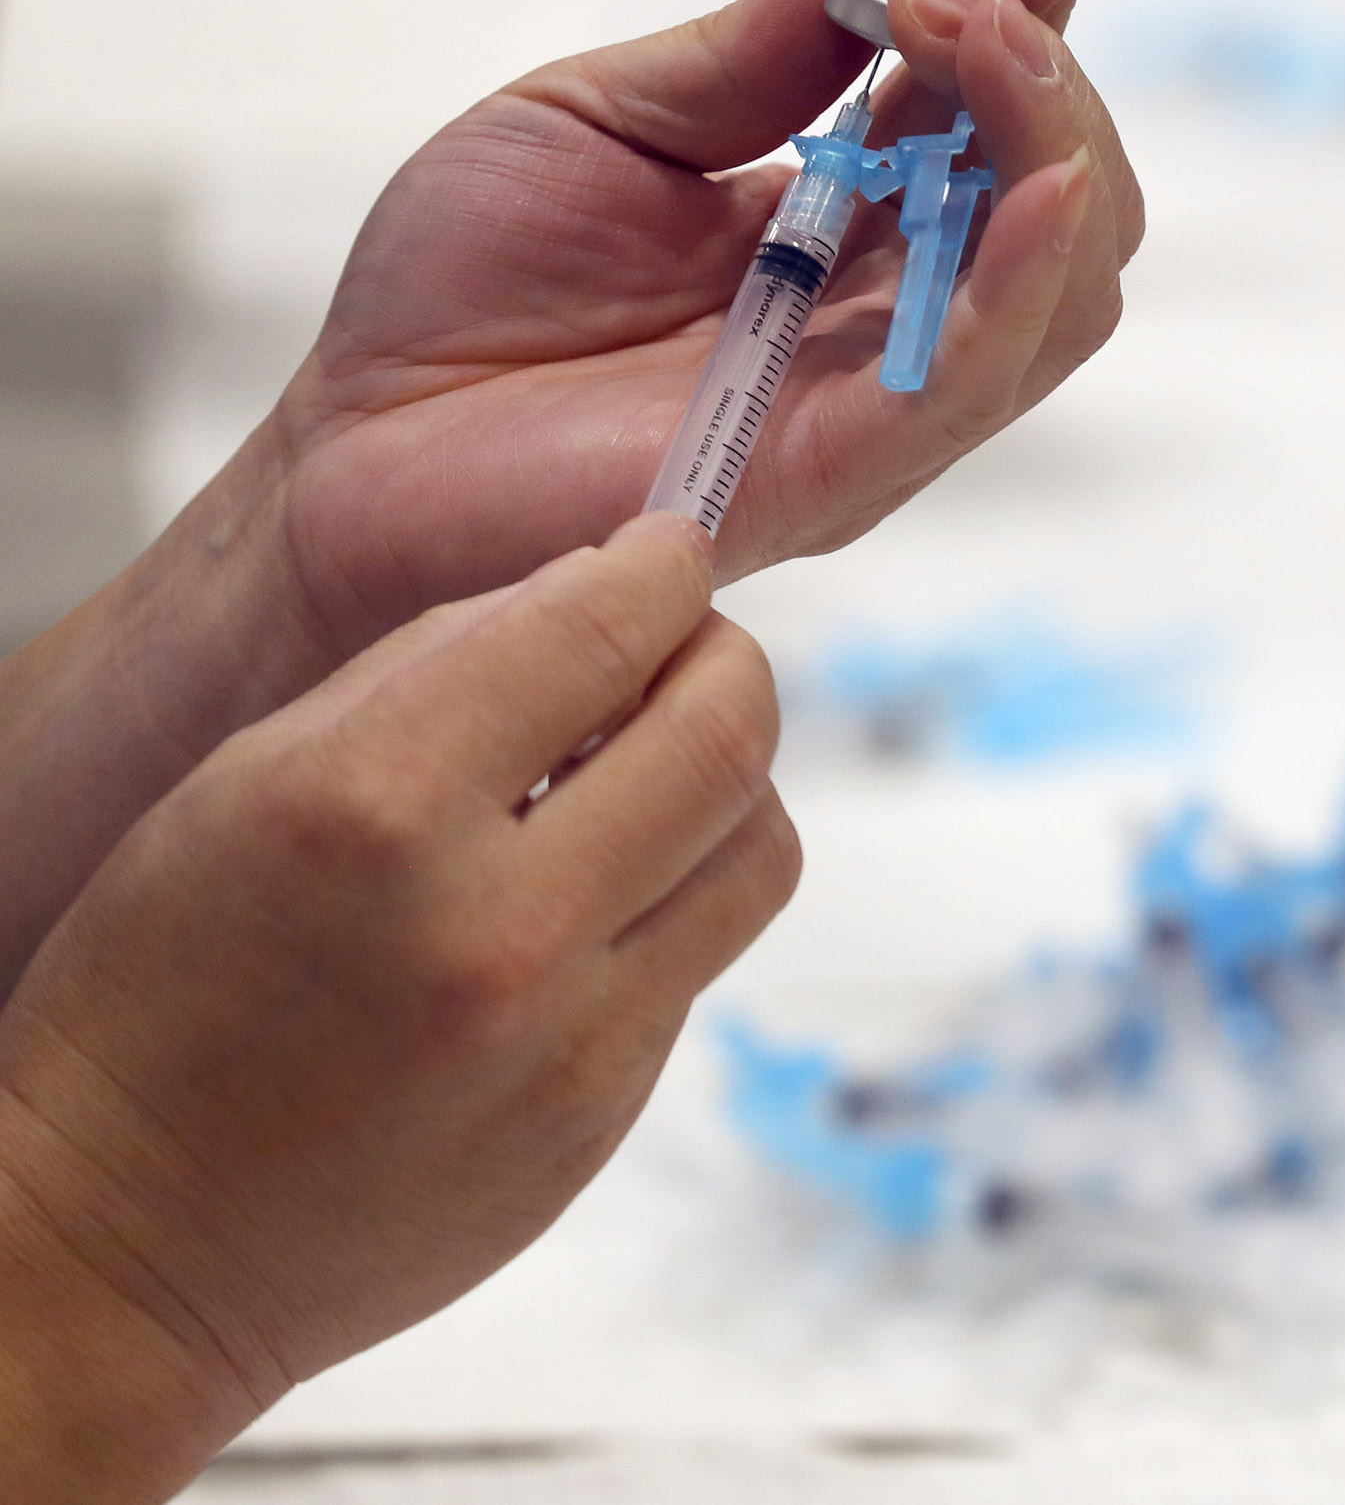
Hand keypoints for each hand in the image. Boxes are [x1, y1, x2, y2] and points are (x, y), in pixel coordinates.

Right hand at [0, 515, 794, 1499]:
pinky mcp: (607, 1113)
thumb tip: (594, 593)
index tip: (673, 550)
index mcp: (376, 806)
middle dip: (727, 660)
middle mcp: (494, 922)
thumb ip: (432, 671)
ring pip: (760, 846)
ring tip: (652, 773)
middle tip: (691, 649)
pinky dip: (679, 893)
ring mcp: (570, 1035)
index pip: (601, 629)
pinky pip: (706, 954)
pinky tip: (597, 892)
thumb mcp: (249, 781)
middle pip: (729, 731)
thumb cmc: (158, 999)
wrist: (129, 1250)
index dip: (663, 567)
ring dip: (729, 781)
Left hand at [274, 0, 1140, 655]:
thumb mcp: (606, 119)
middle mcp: (886, 320)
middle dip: (1049, 73)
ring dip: (1048, 147)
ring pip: (1056, 295)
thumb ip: (752, 53)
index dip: (1045, 5)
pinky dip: (1018, 287)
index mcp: (846, 230)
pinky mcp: (824, 478)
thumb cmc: (465, 295)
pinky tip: (1039, 191)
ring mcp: (871, 406)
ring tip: (981, 38)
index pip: (990, 115)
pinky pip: (963, 390)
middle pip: (1063, 205)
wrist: (353, 448)